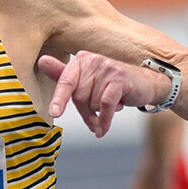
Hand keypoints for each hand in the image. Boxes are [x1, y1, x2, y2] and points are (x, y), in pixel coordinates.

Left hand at [37, 51, 169, 137]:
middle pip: (79, 96)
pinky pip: (105, 105)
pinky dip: (104, 120)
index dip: (59, 98)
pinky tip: (103, 129)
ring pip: (92, 103)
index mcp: (81, 59)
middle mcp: (93, 60)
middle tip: (97, 111)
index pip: (66, 81)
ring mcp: (107, 68)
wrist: (146, 84)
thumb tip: (41, 60)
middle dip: (86, 110)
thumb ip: (64, 74)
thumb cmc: (112, 84)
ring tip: (110, 107)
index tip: (54, 113)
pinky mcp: (120, 79)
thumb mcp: (87, 81)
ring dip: (98, 114)